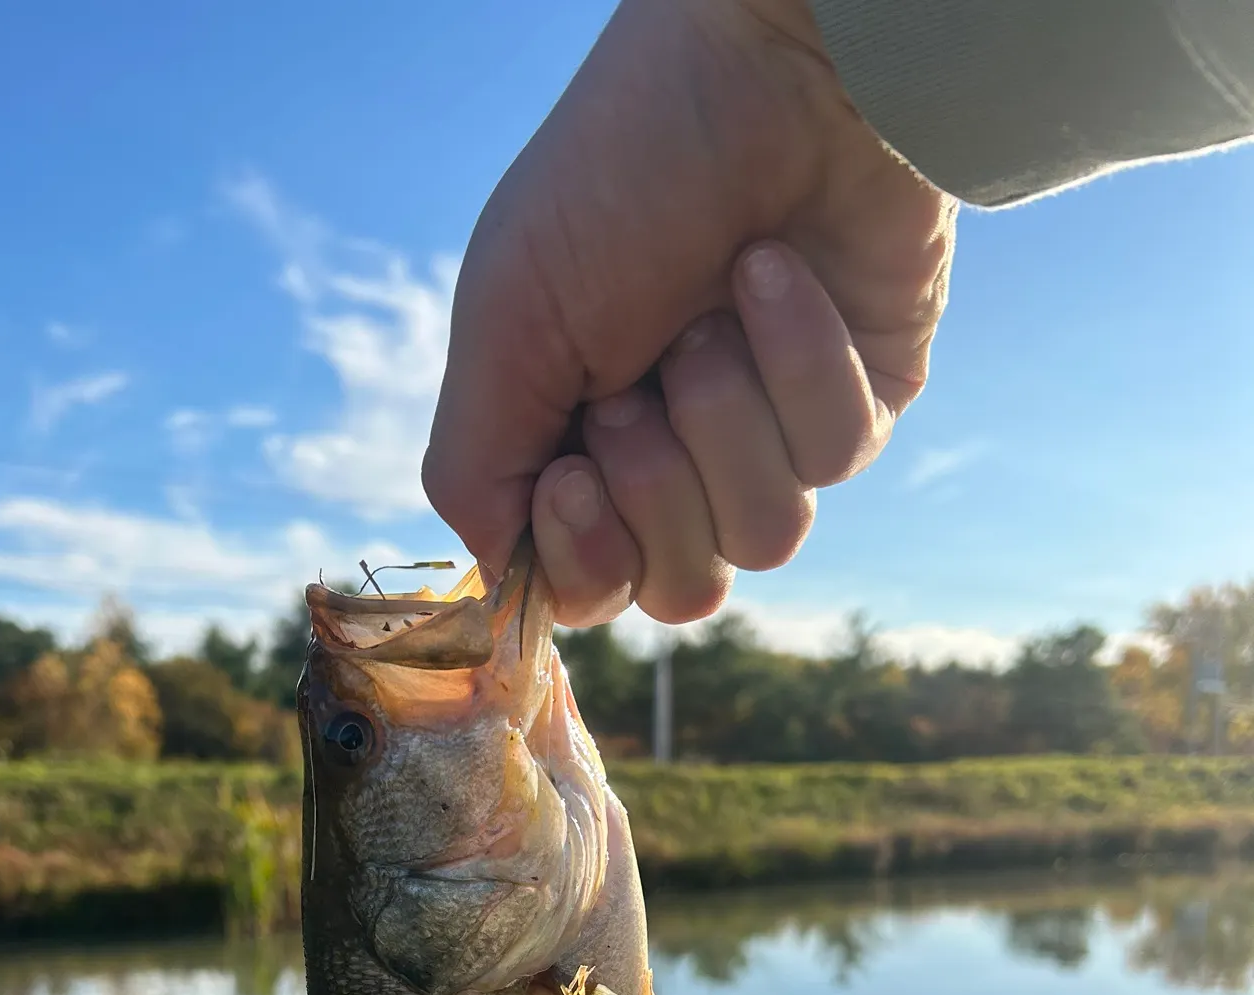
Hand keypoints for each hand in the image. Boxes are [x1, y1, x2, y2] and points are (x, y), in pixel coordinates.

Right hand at [422, 0, 956, 625]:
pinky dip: (798, 361)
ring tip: (710, 315)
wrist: (766, 66)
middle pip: (677, 589)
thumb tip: (500, 573)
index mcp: (579, 446)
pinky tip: (778, 275)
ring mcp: (769, 436)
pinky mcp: (859, 404)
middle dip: (656, 487)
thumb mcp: (503, 327)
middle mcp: (675, 456)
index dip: (583, 559)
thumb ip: (476, 471)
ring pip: (763, 540)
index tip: (575, 472)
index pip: (585, 587)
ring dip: (725, 421)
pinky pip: (835, 456)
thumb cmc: (616, 181)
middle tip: (640, 384)